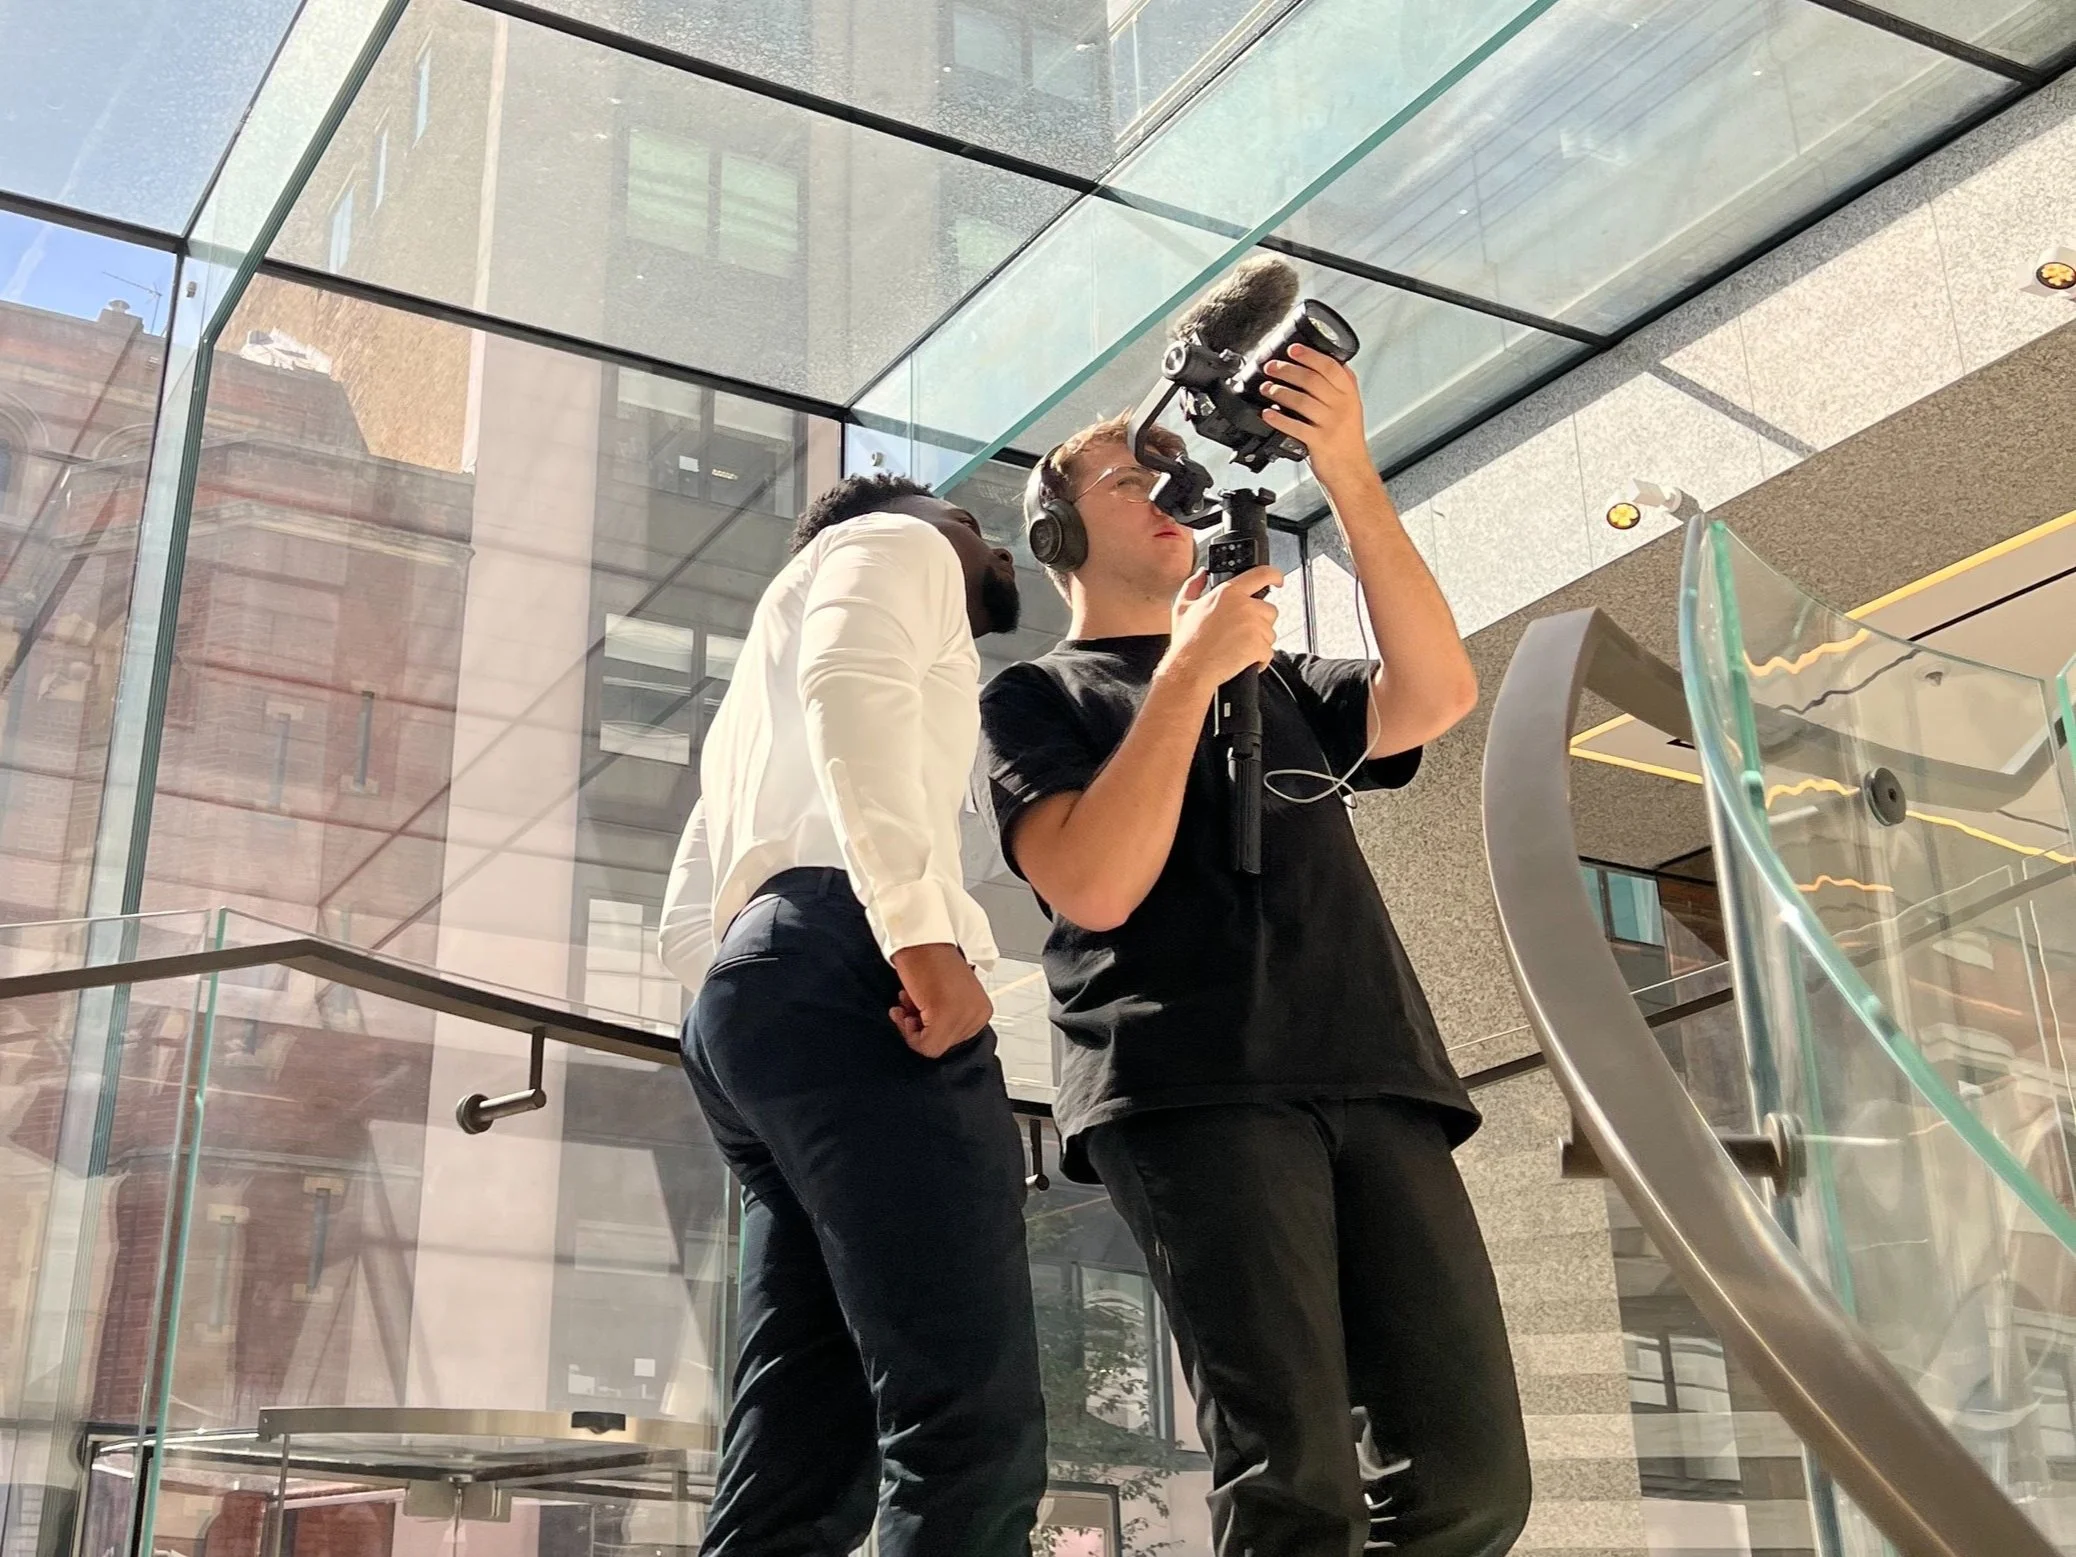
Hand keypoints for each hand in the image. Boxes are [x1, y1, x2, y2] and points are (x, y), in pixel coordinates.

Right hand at [888, 943, 992, 1057]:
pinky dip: (907, 1030)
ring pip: (932, 1045)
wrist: (920, 938)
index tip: (918, 1011)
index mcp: (982, 1010)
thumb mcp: (947, 995)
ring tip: (908, 1000)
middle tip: (910, 1004)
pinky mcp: (944, 1017)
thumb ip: (947, 1018)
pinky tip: (902, 1006)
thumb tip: (932, 1037)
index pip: (954, 1039)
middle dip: (921, 1025)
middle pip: (943, 1043)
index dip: (930, 1026)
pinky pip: (925, 1045)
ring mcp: (963, 1017)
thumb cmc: (930, 959)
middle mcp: (977, 1015)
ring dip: (912, 1024)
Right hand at [1163, 564, 1281, 691]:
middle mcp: (1244, 606)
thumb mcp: (1183, 607)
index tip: (1278, 580)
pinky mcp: (1258, 645)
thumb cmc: (1186, 642)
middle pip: (1270, 610)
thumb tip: (1201, 574)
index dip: (1275, 575)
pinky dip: (1259, 659)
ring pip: (1270, 632)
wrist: (1189, 669)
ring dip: (1259, 641)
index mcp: (1228, 592)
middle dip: (1260, 622)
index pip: (1262, 574)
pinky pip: (1268, 652)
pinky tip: (1242, 660)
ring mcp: (1253, 626)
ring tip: (1237, 648)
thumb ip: (1194, 585)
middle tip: (1240, 633)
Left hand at [1260, 342, 1371, 491]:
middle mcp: (1342, 407)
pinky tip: (1267, 413)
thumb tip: (1319, 361)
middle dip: (1287, 370)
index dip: (1310, 355)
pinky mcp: (1319, 442)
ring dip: (1280, 392)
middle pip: (1312, 380)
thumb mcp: (1350, 407)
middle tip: (1271, 367)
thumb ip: (1339, 386)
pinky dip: (1278, 419)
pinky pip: (1295, 427)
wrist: (1351, 471)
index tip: (1293, 348)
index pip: (1330, 367)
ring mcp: (1331, 424)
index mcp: (1349, 394)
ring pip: (1302, 401)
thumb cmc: (1347, 439)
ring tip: (1266, 388)